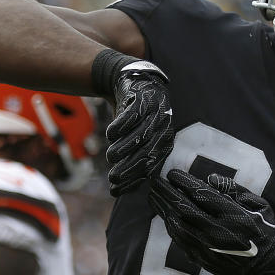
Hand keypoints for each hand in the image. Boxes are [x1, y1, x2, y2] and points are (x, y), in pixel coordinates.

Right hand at [103, 56, 173, 194]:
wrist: (132, 83)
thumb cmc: (133, 119)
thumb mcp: (134, 140)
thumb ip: (129, 161)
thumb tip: (116, 191)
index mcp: (164, 141)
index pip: (151, 165)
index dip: (134, 179)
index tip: (117, 189)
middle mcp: (163, 127)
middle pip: (147, 151)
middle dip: (130, 167)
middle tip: (113, 178)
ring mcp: (154, 111)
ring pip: (141, 134)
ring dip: (125, 147)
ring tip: (111, 156)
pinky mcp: (142, 98)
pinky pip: (132, 114)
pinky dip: (121, 125)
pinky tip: (110, 134)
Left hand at [148, 170, 274, 274]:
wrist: (267, 269)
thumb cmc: (265, 233)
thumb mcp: (260, 206)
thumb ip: (235, 190)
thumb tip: (210, 178)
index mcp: (233, 215)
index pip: (201, 194)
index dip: (184, 182)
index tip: (172, 173)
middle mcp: (218, 231)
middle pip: (184, 208)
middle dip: (167, 193)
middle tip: (155, 182)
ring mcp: (208, 247)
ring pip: (177, 224)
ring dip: (163, 209)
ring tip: (153, 196)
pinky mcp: (202, 258)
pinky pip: (180, 240)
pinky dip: (170, 226)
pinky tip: (164, 216)